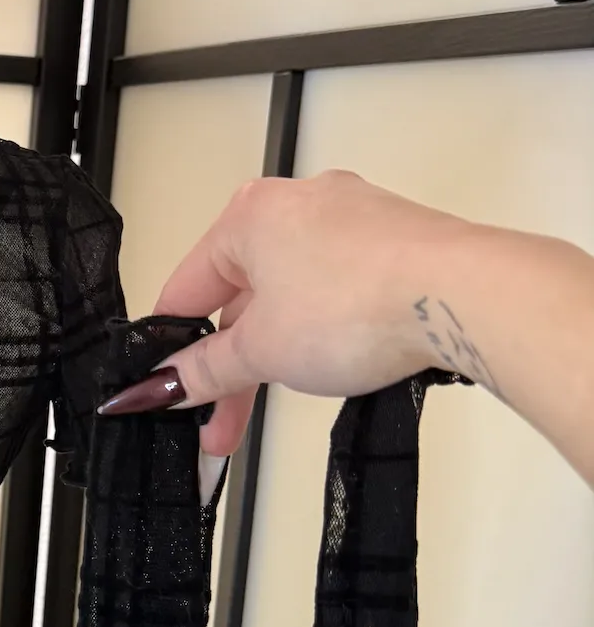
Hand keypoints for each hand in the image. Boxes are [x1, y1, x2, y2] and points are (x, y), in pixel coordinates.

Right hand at [122, 171, 479, 456]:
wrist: (463, 296)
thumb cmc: (361, 301)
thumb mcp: (261, 351)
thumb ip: (205, 370)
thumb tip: (166, 384)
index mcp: (249, 213)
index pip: (186, 289)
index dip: (169, 348)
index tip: (164, 389)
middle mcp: (298, 203)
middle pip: (242, 298)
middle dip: (231, 367)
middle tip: (221, 423)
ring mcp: (353, 220)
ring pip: (292, 296)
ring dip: (277, 354)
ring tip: (279, 400)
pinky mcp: (395, 242)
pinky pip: (337, 291)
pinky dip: (323, 331)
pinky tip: (331, 363)